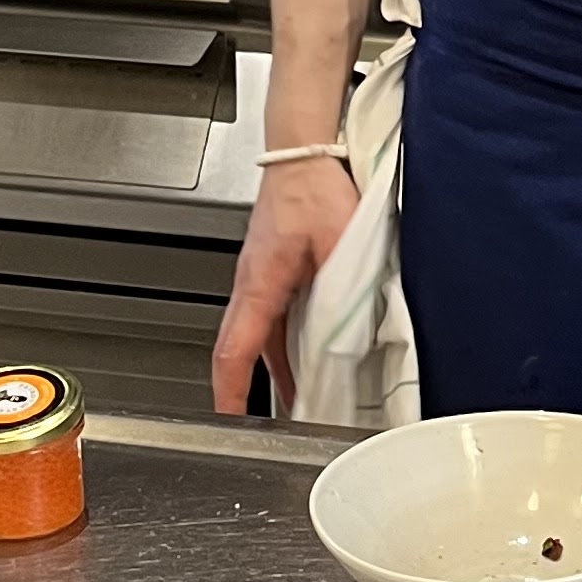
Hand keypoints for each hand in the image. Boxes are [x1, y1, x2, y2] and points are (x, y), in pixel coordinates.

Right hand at [212, 156, 357, 416]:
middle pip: (241, 354)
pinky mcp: (276, 275)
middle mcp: (252, 288)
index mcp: (259, 284)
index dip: (230, 394)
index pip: (234, 351)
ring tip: (302, 407)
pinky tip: (311, 364)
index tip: (230, 425)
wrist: (304, 151)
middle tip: (276, 429)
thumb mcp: (339, 241)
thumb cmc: (314, 186)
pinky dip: (286, 351)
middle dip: (249, 396)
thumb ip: (344, 288)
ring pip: (260, 342)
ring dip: (274, 375)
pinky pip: (275, 324)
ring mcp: (261, 283)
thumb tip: (350, 332)